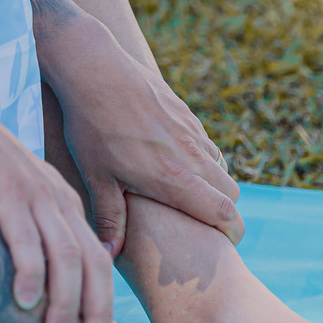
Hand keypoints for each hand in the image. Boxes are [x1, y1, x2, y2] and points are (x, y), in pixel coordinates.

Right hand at [0, 81, 114, 322]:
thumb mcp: (12, 194)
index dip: (102, 304)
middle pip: (92, 263)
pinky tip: (25, 301)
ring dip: (65, 301)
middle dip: (97, 312)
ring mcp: (33, 195)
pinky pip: (25, 239)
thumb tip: (27, 284)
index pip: (96, 260)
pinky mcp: (5, 193)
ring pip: (66, 256)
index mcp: (62, 202)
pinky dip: (31, 272)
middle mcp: (56, 200)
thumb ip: (27, 229)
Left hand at [52, 12, 240, 255]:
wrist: (92, 67)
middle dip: (224, 211)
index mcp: (174, 178)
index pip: (224, 214)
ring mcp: (189, 128)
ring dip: (211, 182)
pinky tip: (170, 156)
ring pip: (219, 164)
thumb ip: (109, 218)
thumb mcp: (95, 176)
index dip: (232, 234)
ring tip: (184, 192)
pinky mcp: (183, 108)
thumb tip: (108, 255)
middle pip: (230, 192)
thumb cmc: (90, 126)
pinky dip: (199, 155)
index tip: (223, 245)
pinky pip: (204, 140)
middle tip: (202, 223)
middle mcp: (190, 154)